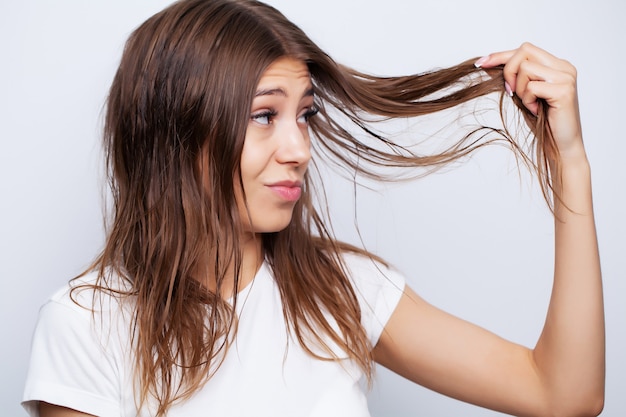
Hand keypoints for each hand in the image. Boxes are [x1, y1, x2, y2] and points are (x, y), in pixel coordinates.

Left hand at [475, 43, 584, 161]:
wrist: (561, 146)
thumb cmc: (543, 122)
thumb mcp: (524, 95)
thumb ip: (514, 78)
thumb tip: (487, 63)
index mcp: (556, 65)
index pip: (525, 50)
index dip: (501, 55)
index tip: (481, 63)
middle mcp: (564, 67)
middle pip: (524, 51)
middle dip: (509, 71)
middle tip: (511, 93)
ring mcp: (566, 77)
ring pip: (526, 68)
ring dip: (520, 89)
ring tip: (530, 104)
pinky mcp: (564, 90)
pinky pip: (531, 87)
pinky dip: (527, 100)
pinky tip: (536, 110)